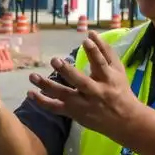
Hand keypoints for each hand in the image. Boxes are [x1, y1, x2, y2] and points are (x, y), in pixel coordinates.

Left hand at [25, 30, 142, 138]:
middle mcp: (95, 92)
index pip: (101, 64)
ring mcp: (83, 104)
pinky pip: (56, 108)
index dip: (94, 52)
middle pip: (80, 81)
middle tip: (54, 60)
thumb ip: (106, 51)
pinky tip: (30, 93)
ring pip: (64, 95)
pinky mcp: (74, 113)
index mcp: (108, 79)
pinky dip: (43, 101)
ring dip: (47, 85)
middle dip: (67, 71)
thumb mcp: (118, 70)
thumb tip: (92, 33)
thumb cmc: (119, 89)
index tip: (85, 40)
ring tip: (32, 76)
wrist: (124, 120)